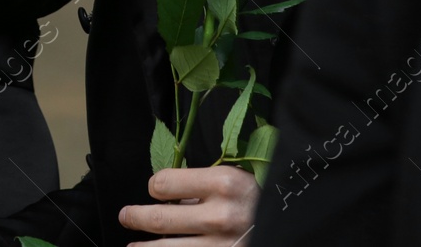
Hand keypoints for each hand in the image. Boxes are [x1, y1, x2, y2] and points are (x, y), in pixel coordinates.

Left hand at [118, 166, 257, 244]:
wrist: (295, 224)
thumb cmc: (263, 200)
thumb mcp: (237, 180)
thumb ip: (203, 185)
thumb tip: (167, 193)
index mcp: (224, 183)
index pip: (163, 183)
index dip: (155, 186)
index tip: (155, 189)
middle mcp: (220, 216)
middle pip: (158, 219)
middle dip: (134, 217)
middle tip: (126, 216)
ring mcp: (221, 246)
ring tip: (133, 245)